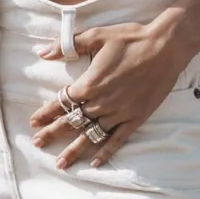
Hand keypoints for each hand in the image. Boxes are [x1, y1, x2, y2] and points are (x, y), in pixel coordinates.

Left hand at [29, 17, 195, 168]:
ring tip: (60, 163)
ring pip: (91, 135)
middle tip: (38, 144)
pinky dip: (105, 152)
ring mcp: (119, 112)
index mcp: (90, 83)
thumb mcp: (96, 35)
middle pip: (71, 122)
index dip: (46, 113)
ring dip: (74, 149)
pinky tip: (95, 162)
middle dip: (52, 133)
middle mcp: (102, 102)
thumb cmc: (130, 38)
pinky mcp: (136, 118)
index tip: (33, 122)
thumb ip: (67, 45)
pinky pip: (117, 140)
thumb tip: (42, 52)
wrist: (166, 46)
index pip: (61, 103)